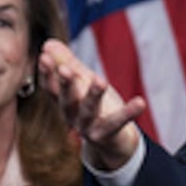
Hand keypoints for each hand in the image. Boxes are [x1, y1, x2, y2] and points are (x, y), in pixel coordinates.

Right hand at [38, 38, 145, 170]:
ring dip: (93, 95)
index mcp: (64, 102)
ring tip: (101, 81)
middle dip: (65, 84)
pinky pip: (118, 123)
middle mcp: (72, 116)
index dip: (47, 73)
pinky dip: (129, 113)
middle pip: (66, 100)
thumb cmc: (97, 107)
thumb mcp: (83, 84)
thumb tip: (49, 43)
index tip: (44, 56)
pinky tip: (140, 102)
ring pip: (89, 111)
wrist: (114, 143)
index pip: (51, 87)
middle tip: (65, 69)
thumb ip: (69, 64)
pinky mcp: (107, 135)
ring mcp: (88, 128)